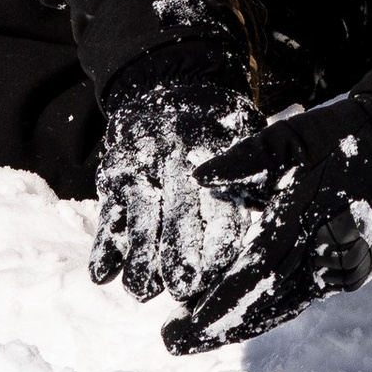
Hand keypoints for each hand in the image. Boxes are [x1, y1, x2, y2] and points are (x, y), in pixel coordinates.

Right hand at [88, 13, 261, 302]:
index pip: (219, 204)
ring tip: (140, 291)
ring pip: (139, 215)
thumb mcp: (246, 133)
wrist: (168, 80)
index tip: (220, 272)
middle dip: (178, 253)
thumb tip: (269, 214)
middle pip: (176, 213)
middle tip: (182, 290)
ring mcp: (140, 168)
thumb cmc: (218, 122)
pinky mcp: (114, 174)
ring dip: (139, 255)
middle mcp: (174, 161)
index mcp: (212, 154)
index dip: (219, 239)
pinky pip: (108, 211)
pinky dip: (104, 242)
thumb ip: (255, 172)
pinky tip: (102, 274)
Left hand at [162, 57, 371, 352]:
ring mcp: (336, 268)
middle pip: (263, 305)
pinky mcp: (348, 271)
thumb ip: (247, 158)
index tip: (177, 326)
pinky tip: (248, 316)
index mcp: (299, 222)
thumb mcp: (293, 136)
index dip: (215, 305)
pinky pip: (301, 299)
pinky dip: (271, 312)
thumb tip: (202, 175)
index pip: (251, 275)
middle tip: (175, 342)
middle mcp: (318, 256)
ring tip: (202, 336)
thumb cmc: (344, 138)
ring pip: (283, 308)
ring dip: (243, 325)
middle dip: (218, 327)